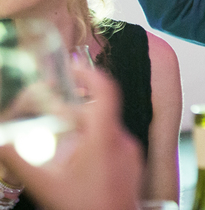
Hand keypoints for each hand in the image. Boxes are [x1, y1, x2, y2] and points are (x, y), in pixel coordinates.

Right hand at [0, 68, 142, 209]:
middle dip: (71, 113)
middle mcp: (122, 140)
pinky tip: (77, 165)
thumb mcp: (45, 185)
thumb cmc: (87, 208)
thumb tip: (1, 142)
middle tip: (49, 117)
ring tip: (60, 147)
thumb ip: (19, 160)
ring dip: (82, 133)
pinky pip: (113, 146)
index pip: (105, 90)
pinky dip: (94, 147)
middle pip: (97, 112)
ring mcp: (130, 153)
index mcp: (105, 137)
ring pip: (104, 131)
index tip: (72, 68)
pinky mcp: (132, 166)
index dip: (89, 74)